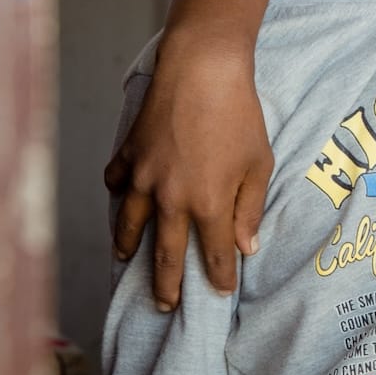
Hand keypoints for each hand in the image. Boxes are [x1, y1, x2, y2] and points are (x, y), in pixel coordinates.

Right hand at [103, 33, 271, 308]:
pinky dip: (116, 193)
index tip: (221, 292)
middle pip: (165, 254)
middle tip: (165, 305)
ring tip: (127, 260)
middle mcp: (170, 199)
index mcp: (208, 204)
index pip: (215, 254)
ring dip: (129, 247)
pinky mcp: (128, 154)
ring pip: (129, 225)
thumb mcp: (259, 163)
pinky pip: (116, 182)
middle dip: (166, 285)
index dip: (219, 277)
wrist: (202, 70)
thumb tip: (247, 246)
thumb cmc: (240, 114)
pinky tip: (119, 198)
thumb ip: (251, 208)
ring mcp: (143, 178)